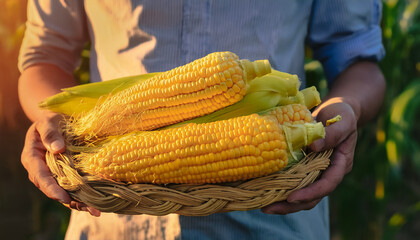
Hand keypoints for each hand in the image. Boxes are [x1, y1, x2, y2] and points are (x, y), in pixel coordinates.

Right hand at [21, 113, 100, 216]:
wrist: (56, 120)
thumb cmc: (50, 120)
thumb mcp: (47, 122)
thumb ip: (50, 134)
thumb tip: (57, 149)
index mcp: (32, 158)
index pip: (41, 177)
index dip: (52, 189)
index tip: (64, 197)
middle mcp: (41, 170)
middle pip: (53, 189)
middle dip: (70, 201)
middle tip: (88, 208)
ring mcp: (53, 174)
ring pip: (64, 191)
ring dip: (79, 202)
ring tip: (95, 210)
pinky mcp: (64, 174)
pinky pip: (72, 186)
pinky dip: (83, 195)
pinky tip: (96, 202)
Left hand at [261, 97, 357, 213]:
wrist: (336, 111)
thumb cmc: (342, 114)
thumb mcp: (342, 121)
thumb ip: (332, 134)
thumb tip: (314, 146)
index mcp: (340, 165)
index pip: (327, 185)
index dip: (310, 193)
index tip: (291, 198)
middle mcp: (327, 172)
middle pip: (312, 197)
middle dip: (291, 206)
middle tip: (267, 208)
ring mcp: (315, 171)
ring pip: (301, 193)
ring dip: (283, 202)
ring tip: (262, 205)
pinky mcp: (304, 167)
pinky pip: (293, 181)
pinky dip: (280, 187)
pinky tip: (263, 190)